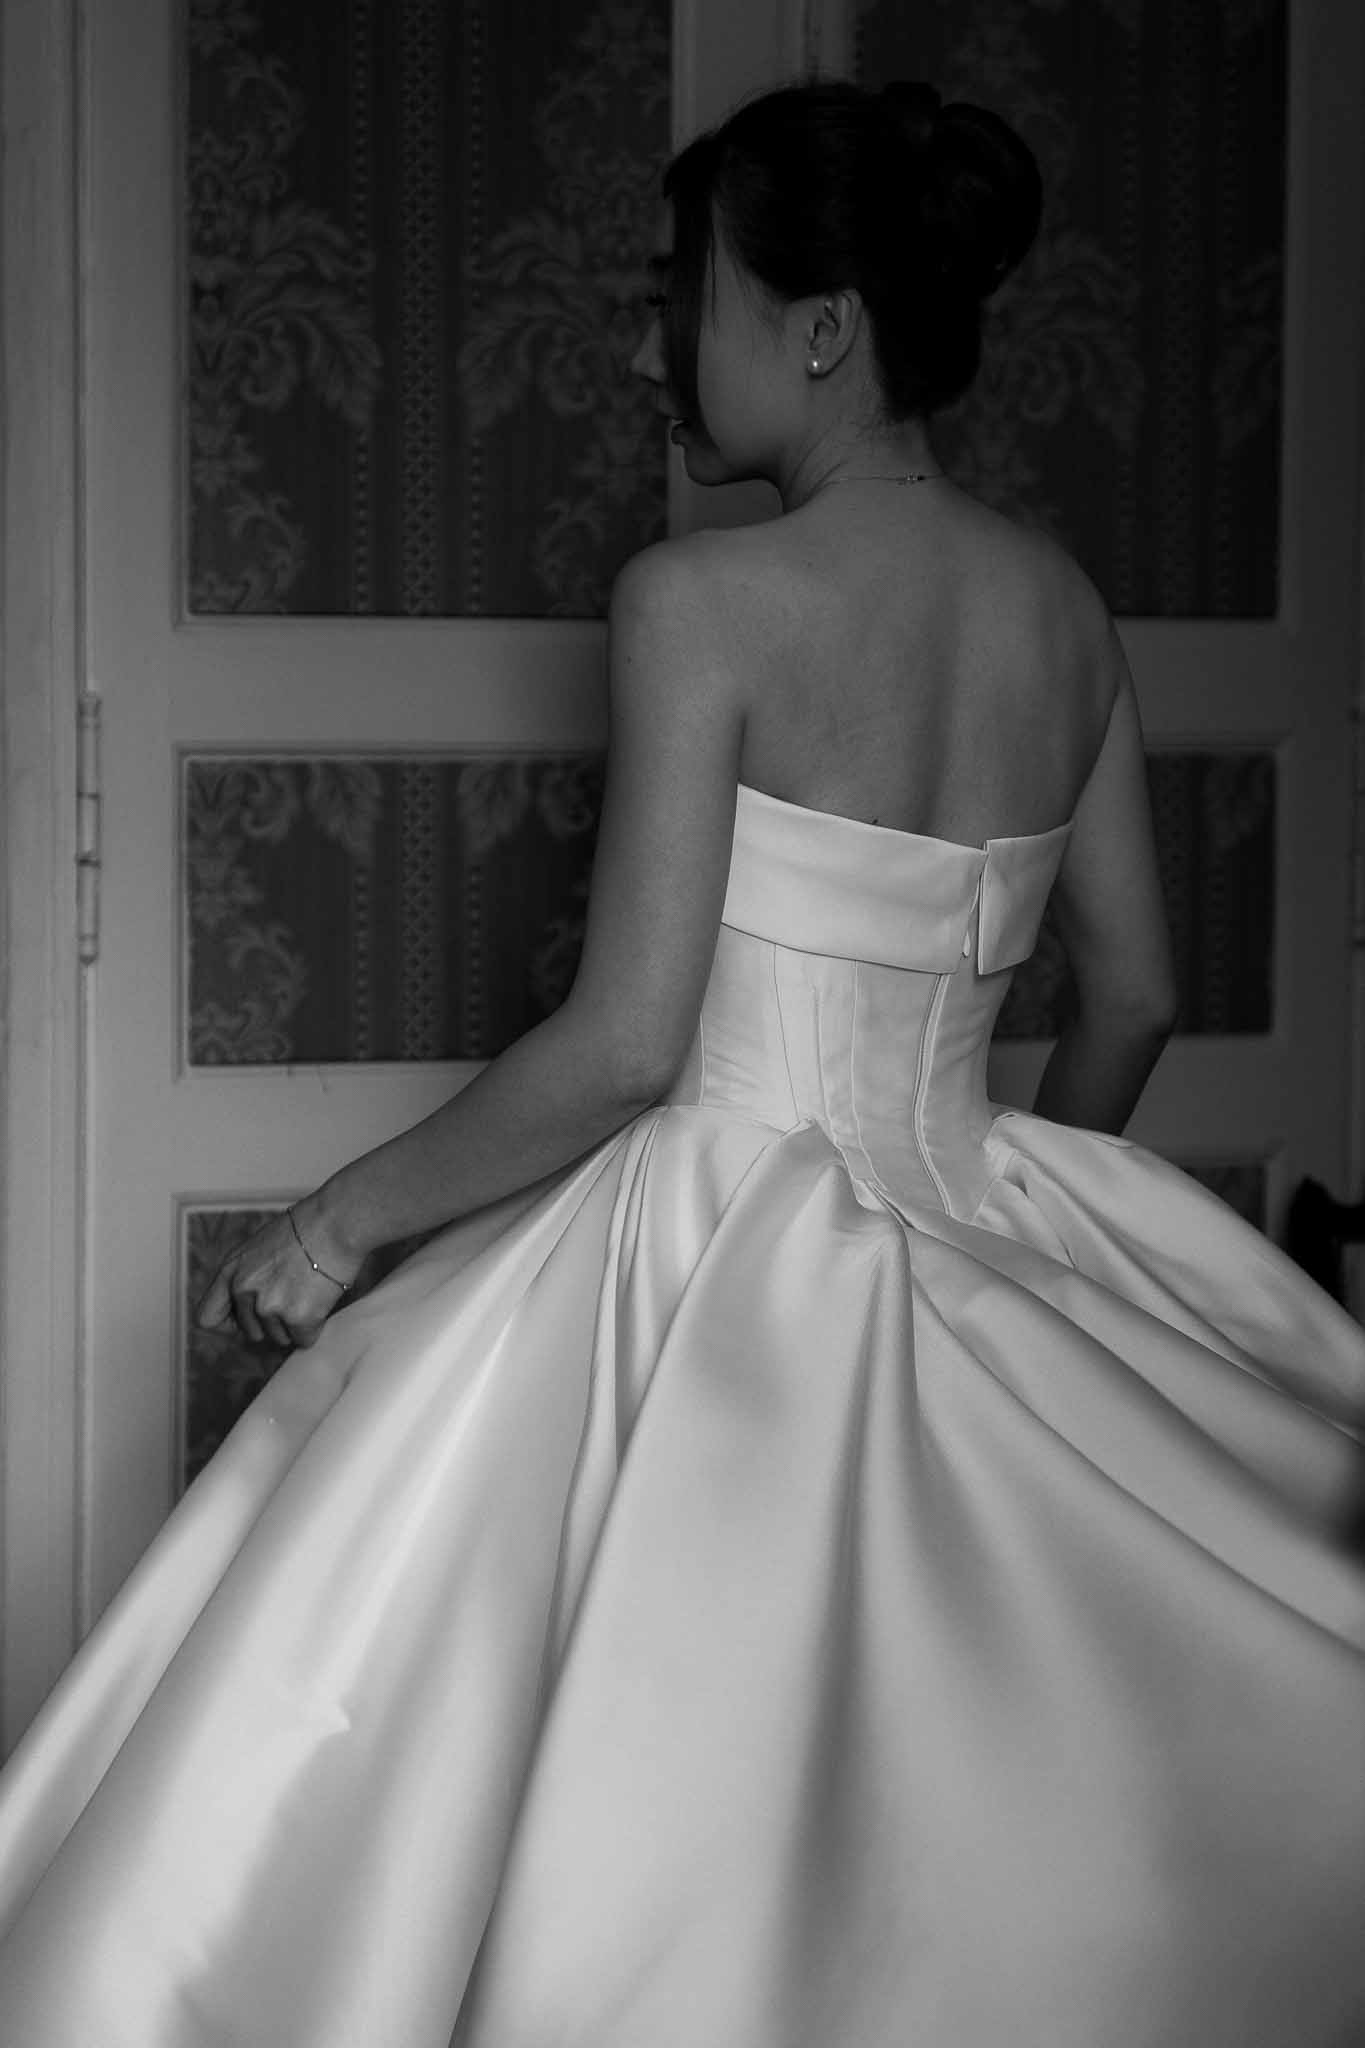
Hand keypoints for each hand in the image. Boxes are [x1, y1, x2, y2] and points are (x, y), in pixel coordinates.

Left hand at [195, 1205, 354, 1350]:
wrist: (336, 1223)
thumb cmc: (306, 1228)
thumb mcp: (259, 1247)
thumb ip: (247, 1276)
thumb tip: (249, 1306)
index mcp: (231, 1271)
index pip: (207, 1318)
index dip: (229, 1323)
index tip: (247, 1320)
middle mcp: (243, 1290)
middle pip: (250, 1332)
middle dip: (271, 1323)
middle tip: (293, 1298)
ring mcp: (269, 1306)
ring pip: (279, 1338)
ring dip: (295, 1324)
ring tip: (310, 1293)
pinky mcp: (297, 1318)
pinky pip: (304, 1340)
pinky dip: (315, 1327)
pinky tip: (322, 1301)